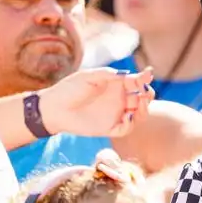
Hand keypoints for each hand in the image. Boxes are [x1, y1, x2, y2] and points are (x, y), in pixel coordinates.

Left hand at [39, 67, 154, 137]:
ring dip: (144, 109)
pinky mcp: (110, 128)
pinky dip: (131, 123)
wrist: (53, 109)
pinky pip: (126, 128)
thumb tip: (130, 75)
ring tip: (140, 103)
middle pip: (142, 98)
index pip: (136, 82)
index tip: (147, 76)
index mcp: (116, 85)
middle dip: (148, 95)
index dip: (145, 79)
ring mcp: (116, 114)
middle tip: (145, 92)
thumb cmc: (69, 89)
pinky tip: (128, 116)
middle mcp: (119, 99)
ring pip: (139, 114)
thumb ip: (109, 74)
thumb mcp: (89, 76)